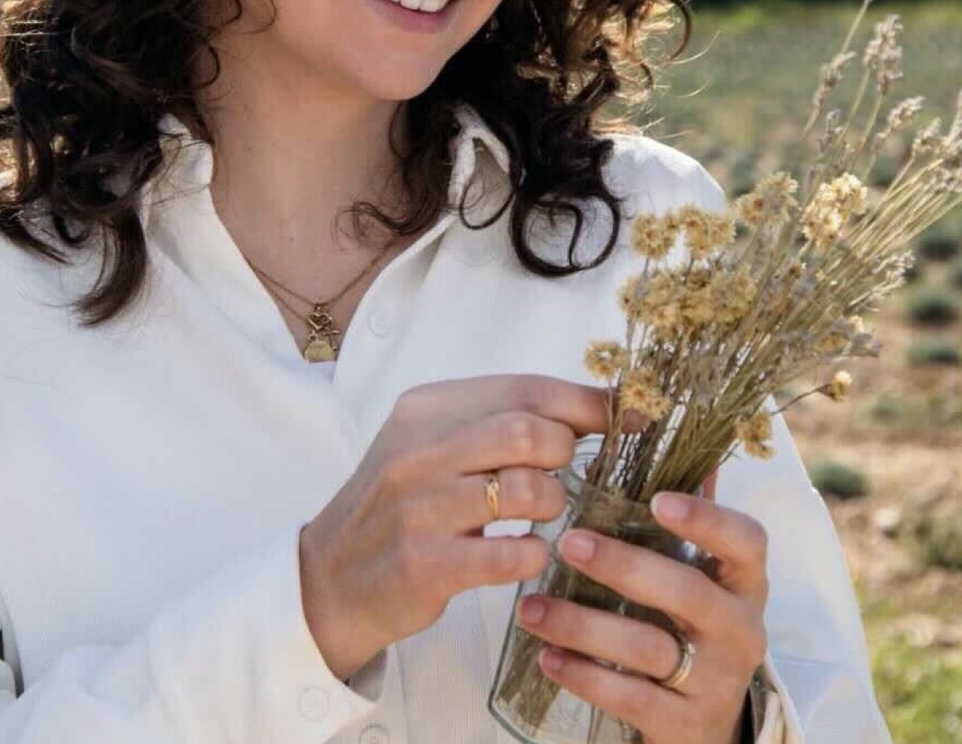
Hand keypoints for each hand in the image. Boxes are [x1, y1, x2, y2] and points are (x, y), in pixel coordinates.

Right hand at [299, 375, 615, 678]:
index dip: (587, 402)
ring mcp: (420, 507)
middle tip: (564, 472)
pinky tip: (524, 552)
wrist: (332, 574)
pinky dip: (535, 552)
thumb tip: (595, 406)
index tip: (629, 416)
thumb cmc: (401, 503)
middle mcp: (419, 449)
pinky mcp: (427, 564)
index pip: (525, 388)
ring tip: (543, 512)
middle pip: (529, 431)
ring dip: (553, 504)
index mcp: (426, 408)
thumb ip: (496, 421)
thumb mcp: (433, 444)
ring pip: (526, 489)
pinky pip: (512, 552)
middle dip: (565, 453)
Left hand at [516, 492, 767, 743]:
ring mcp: (716, 680)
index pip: (746, 540)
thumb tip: (650, 420)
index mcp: (743, 579)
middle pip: (687, 592)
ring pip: (649, 647)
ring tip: (530, 606)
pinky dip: (584, 675)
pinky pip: (631, 699)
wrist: (702, 720)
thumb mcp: (693, 567)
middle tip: (566, 542)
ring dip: (582, 624)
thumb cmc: (687, 618)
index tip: (657, 499)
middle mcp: (740, 628)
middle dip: (623, 565)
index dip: (707, 518)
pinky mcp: (686, 726)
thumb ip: (679, 506)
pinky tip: (546, 655)